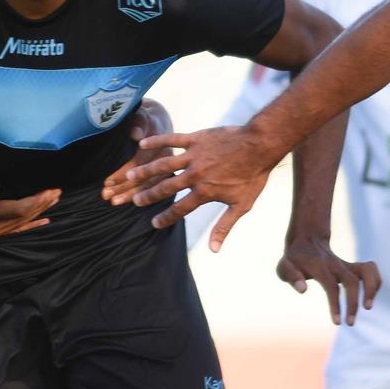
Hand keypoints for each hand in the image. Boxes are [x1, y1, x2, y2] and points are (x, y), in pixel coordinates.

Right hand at [0, 182, 59, 240]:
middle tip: (58, 193)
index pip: (19, 209)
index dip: (37, 201)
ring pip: (20, 225)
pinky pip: (14, 232)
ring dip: (38, 214)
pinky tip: (40, 224)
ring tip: (54, 204)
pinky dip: (29, 227)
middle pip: (23, 217)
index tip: (52, 190)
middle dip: (42, 205)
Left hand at [100, 98, 176, 196]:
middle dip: (123, 187)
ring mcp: (166, 167)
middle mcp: (166, 157)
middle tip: (106, 194)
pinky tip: (121, 200)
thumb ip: (138, 123)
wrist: (157, 120)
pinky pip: (150, 187)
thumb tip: (136, 133)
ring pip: (148, 185)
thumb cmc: (144, 118)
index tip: (107, 181)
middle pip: (143, 177)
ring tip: (112, 201)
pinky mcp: (163, 174)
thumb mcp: (142, 116)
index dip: (122, 172)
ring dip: (128, 194)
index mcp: (161, 143)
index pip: (139, 162)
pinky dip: (135, 194)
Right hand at [102, 124, 275, 243]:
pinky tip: (142, 144)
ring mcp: (194, 156)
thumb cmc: (253, 176)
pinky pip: (172, 139)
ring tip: (130, 177)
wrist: (260, 145)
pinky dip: (157, 141)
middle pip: (166, 188)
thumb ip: (224, 227)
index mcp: (205, 192)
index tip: (153, 223)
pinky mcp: (196, 138)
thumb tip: (214, 250)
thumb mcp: (241, 205)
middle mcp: (195, 175)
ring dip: (145, 171)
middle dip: (149, 196)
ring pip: (163, 165)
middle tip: (135, 201)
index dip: (165, 218)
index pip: (180, 209)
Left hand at [276, 237, 379, 326]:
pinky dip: (375, 282)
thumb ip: (291, 276)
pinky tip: (369, 298)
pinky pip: (370, 270)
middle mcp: (335, 264)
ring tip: (368, 307)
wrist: (306, 240)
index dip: (335, 304)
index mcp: (319, 266)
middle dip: (353, 303)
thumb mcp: (284, 267)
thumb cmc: (294, 259)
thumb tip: (303, 290)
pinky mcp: (353, 266)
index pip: (331, 285)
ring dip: (371, 289)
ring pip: (366, 271)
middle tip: (350, 323)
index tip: (337, 322)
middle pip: (351, 281)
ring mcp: (346, 264)